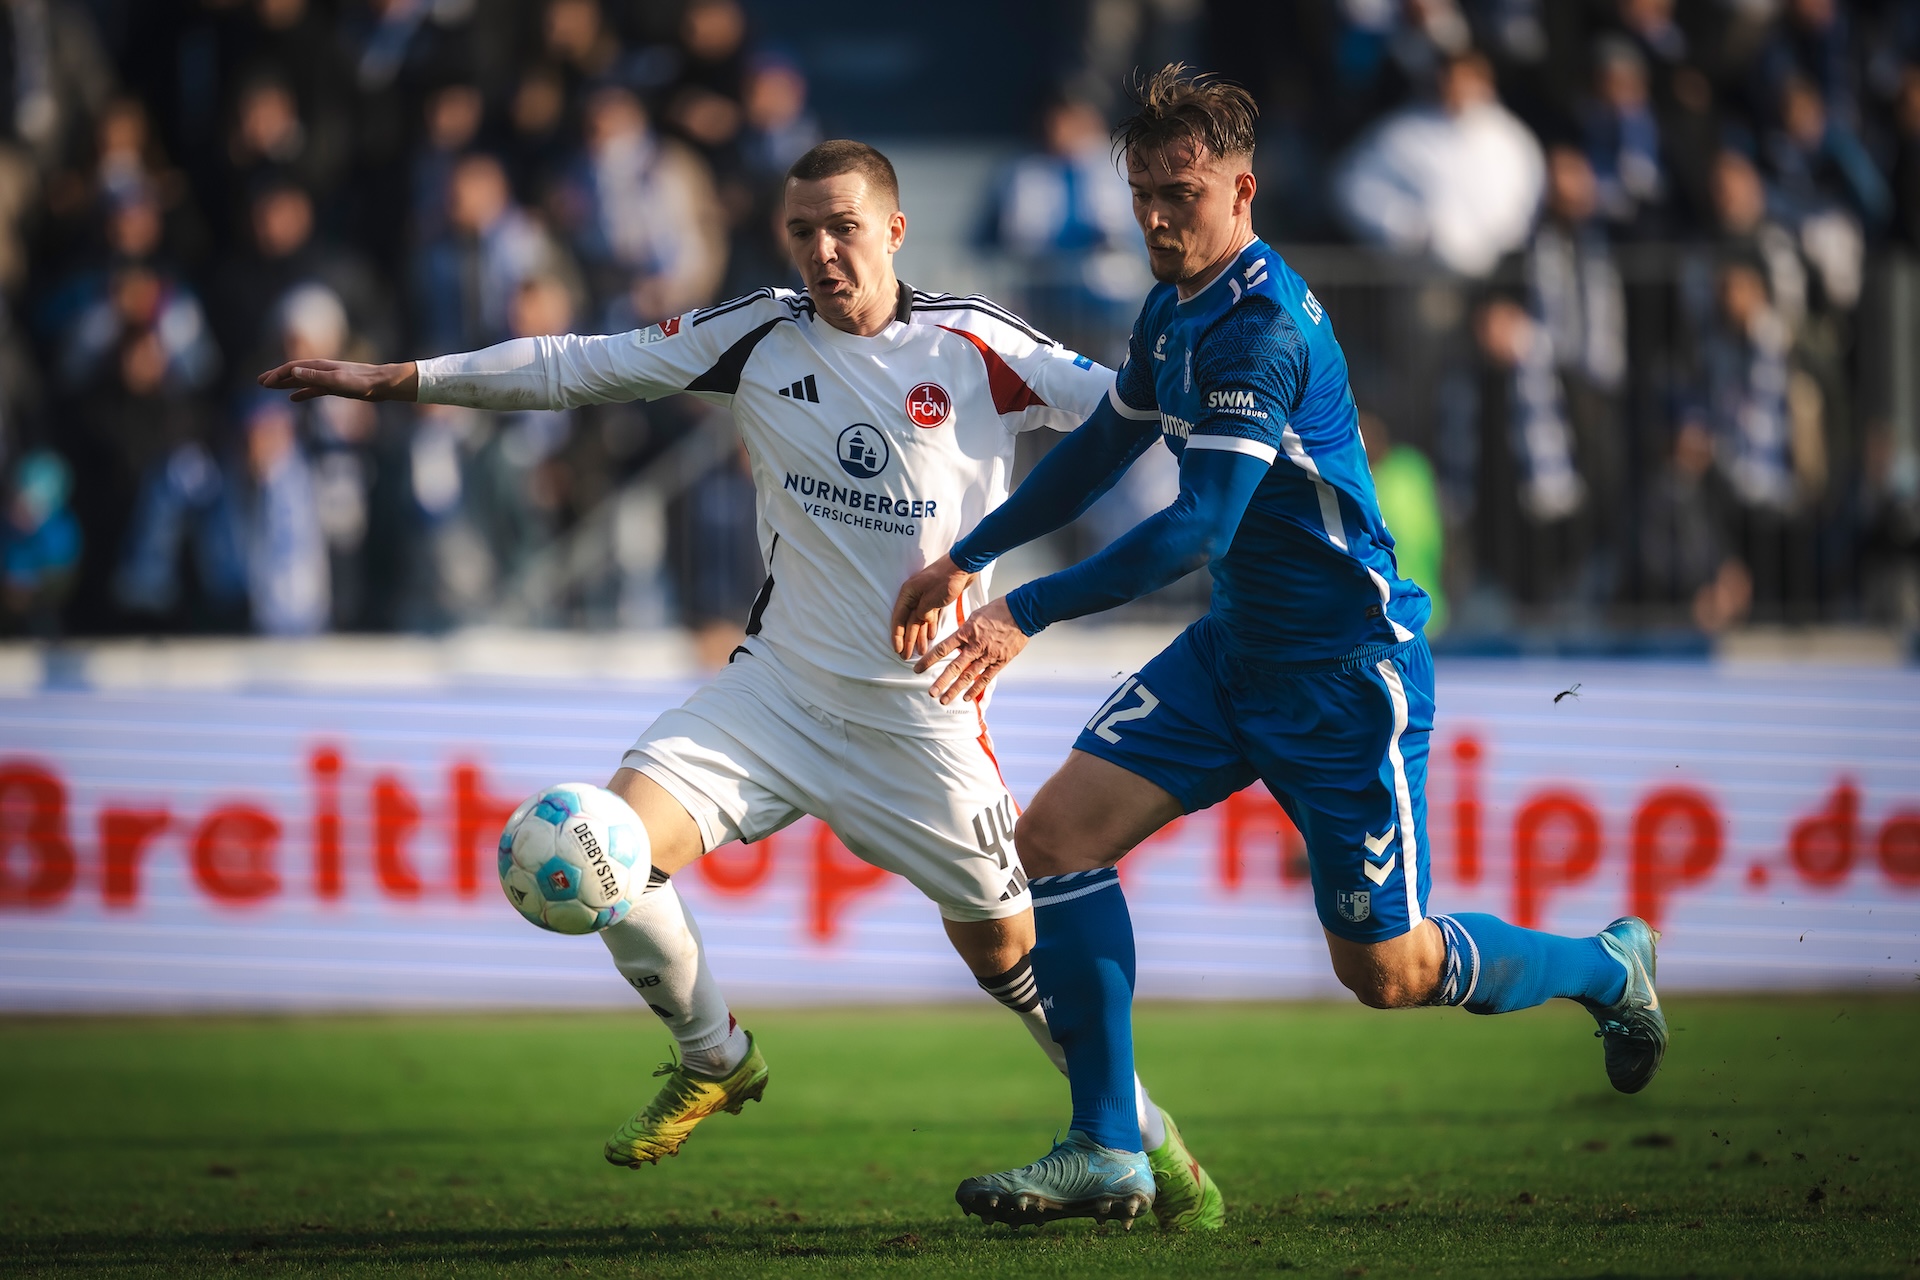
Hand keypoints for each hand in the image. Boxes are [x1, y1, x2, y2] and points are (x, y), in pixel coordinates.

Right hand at [257, 359, 418, 402]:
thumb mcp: (337, 381)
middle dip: (276, 376)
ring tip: (270, 388)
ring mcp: (327, 378)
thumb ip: (315, 378)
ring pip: (301, 380)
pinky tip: (293, 398)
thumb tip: (293, 372)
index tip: (264, 384)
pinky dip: (301, 392)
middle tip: (259, 382)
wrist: (382, 384)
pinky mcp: (335, 387)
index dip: (277, 375)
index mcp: (319, 367)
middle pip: (293, 372)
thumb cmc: (362, 382)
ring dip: (285, 384)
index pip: (292, 368)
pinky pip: (312, 389)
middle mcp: (321, 370)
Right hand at [890, 553, 976, 659]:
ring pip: (920, 620)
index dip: (897, 636)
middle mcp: (914, 596)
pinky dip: (931, 626)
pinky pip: (931, 616)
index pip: (899, 618)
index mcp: (908, 594)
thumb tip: (920, 621)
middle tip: (907, 657)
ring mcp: (925, 597)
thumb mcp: (931, 600)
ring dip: (920, 635)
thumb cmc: (946, 579)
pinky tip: (931, 637)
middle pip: (909, 621)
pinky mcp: (937, 598)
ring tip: (921, 652)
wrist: (964, 564)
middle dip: (908, 640)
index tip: (898, 650)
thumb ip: (923, 613)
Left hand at [915, 596, 1028, 704]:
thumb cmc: (998, 610)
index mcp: (966, 632)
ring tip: (945, 700)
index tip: (918, 669)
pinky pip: (986, 678)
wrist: (1022, 612)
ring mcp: (988, 655)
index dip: (929, 660)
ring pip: (968, 676)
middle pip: (954, 667)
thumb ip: (964, 630)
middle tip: (931, 693)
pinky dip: (975, 689)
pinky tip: (966, 698)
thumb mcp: (975, 615)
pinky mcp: (1000, 661)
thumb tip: (955, 639)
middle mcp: (975, 646)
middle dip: (941, 682)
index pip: (943, 648)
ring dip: (955, 690)